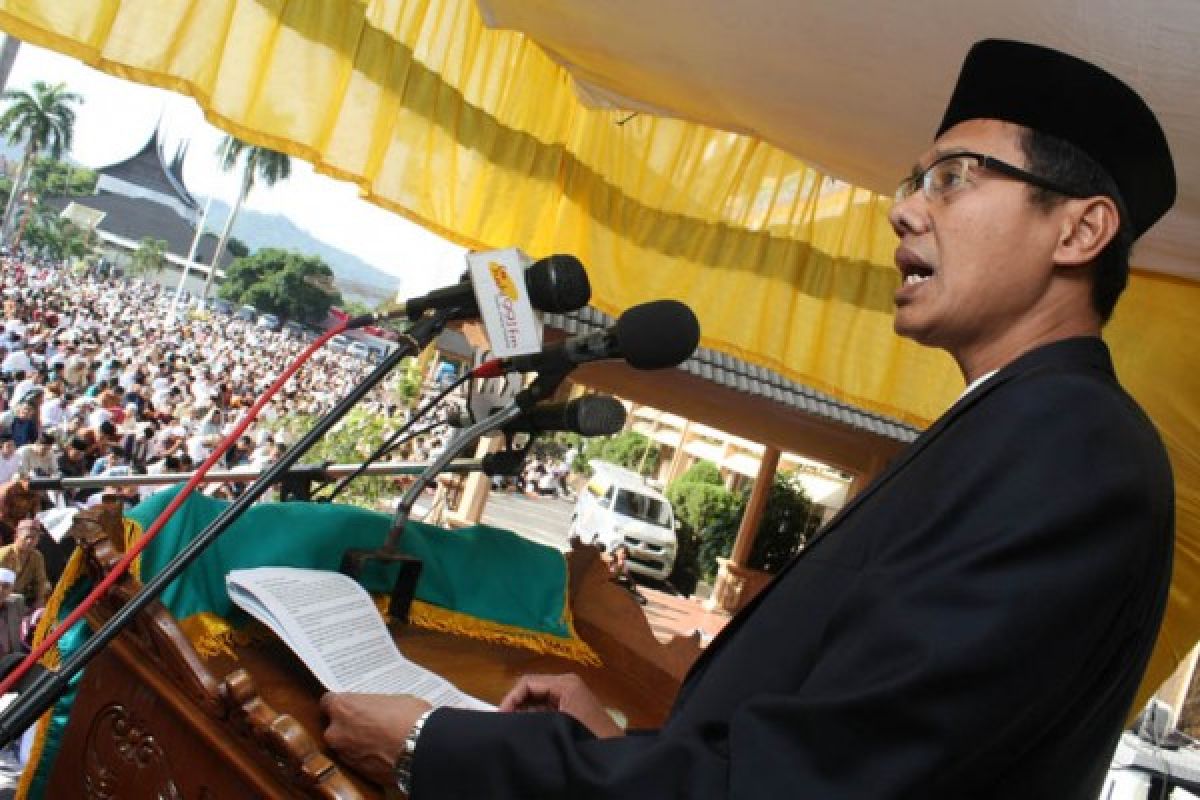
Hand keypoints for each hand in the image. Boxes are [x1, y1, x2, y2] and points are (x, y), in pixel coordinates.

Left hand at [320, 692, 431, 784]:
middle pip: (335, 726)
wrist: (422, 747)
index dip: (342, 703)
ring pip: (345, 745)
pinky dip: (366, 756)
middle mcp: (336, 732)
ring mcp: (345, 754)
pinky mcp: (357, 771)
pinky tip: (382, 751)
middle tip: (368, 720)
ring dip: (357, 742)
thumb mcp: (390, 699)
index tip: (351, 704)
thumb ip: (373, 706)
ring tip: (379, 738)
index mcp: (342, 707)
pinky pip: (357, 759)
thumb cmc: (408, 717)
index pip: (328, 701)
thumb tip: (375, 710)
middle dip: (348, 724)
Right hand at [499, 673, 623, 738]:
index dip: (511, 698)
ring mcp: (570, 695)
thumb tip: (508, 714)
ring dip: (523, 712)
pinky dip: (534, 717)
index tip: (500, 717)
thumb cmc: (588, 735)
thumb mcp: (556, 723)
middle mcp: (567, 684)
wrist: (615, 753)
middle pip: (531, 688)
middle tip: (504, 724)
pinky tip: (528, 730)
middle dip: (516, 705)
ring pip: (537, 699)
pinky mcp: (570, 707)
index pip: (528, 682)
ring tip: (513, 728)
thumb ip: (532, 715)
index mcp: (565, 683)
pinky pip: (545, 708)